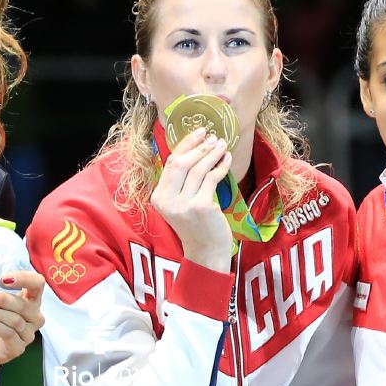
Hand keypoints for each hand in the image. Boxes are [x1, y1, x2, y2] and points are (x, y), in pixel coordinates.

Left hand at [0, 270, 45, 381]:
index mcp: (30, 299)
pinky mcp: (18, 348)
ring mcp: (28, 334)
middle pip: (25, 305)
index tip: (2, 279)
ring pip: (16, 320)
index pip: (37, 284)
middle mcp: (34, 316)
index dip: (24, 279)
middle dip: (2, 299)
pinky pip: (9, 334)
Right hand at [151, 127, 233, 271]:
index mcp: (158, 197)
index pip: (170, 163)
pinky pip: (211, 178)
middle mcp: (167, 200)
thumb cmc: (196, 226)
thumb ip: (181, 182)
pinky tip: (226, 160)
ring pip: (198, 169)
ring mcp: (184, 204)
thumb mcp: (181, 203)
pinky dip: (220, 166)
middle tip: (213, 137)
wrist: (206, 252)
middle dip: (199, 147)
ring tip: (222, 145)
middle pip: (182, 163)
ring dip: (212, 153)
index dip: (185, 144)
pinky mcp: (201, 206)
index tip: (199, 132)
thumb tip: (195, 149)